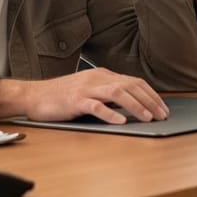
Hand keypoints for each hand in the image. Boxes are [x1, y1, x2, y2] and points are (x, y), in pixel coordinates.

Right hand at [0, 68, 168, 123]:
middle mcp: (96, 78)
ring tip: (148, 118)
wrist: (33, 96)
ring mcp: (85, 88)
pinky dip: (110, 114)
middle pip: (130, 86)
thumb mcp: (88, 90)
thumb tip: (132, 106)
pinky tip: (121, 121)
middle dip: (150, 101)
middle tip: (162, 115)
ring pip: (118, 93)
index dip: (151, 95)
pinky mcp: (74, 101)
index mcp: (102, 75)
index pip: (134, 81)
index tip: (163, 108)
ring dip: (136, 105)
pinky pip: (96, 106)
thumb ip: (108, 94)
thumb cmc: (61, 97)